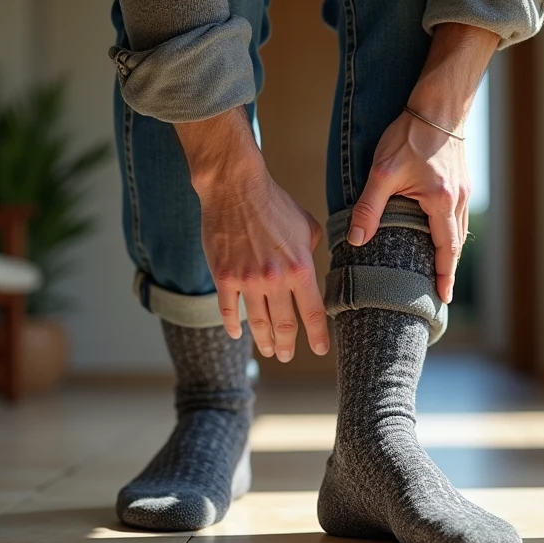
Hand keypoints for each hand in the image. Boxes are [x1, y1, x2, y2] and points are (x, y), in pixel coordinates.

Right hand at [196, 165, 328, 360]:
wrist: (235, 187)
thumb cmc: (273, 203)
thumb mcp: (306, 226)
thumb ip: (311, 252)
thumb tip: (309, 268)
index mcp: (300, 268)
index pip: (313, 312)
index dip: (317, 336)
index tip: (319, 350)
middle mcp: (275, 279)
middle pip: (284, 325)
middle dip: (287, 346)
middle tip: (285, 355)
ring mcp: (247, 280)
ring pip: (258, 323)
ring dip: (263, 342)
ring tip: (267, 351)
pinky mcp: (224, 277)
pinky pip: (229, 310)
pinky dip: (233, 326)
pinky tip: (236, 334)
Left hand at [346, 23, 497, 302]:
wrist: (439, 103)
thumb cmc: (411, 133)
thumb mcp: (383, 172)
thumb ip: (369, 207)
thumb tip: (355, 240)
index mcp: (441, 202)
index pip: (446, 249)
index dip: (444, 275)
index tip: (443, 298)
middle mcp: (458, 199)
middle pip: (457, 243)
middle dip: (448, 267)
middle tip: (439, 290)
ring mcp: (464, 188)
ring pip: (460, 228)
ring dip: (450, 250)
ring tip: (439, 268)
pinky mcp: (461, 178)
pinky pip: (459, 213)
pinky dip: (452, 230)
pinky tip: (439, 231)